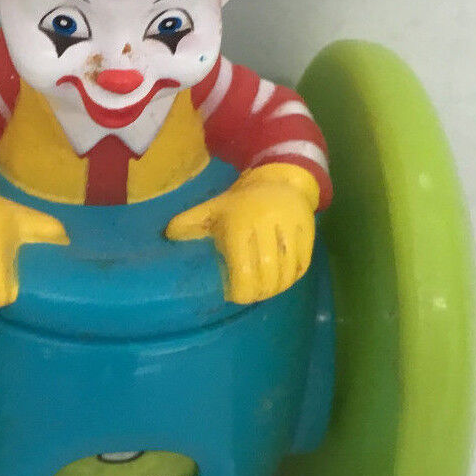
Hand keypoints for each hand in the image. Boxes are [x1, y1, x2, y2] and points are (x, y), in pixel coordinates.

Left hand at [166, 163, 317, 303]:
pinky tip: (282, 281)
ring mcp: (290, 228)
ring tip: (266, 292)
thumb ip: (190, 222)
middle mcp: (267, 226)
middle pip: (267, 275)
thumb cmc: (241, 202)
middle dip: (259, 293)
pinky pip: (302, 264)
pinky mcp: (308, 230)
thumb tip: (168, 236)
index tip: (235, 295)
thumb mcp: (214, 208)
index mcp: (240, 224)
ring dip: (277, 288)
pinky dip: (293, 278)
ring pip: (287, 272)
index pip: (243, 270)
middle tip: (251, 296)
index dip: (240, 291)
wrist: (279, 179)